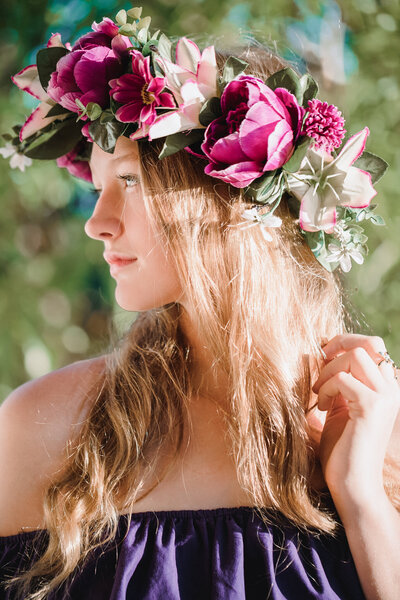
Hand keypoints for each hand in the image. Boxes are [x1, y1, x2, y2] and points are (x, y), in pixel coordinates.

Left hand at [312, 333, 399, 505]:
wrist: (353, 485)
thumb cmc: (342, 449)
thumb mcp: (340, 407)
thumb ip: (338, 381)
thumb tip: (320, 353)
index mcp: (385, 387)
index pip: (371, 346)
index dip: (343, 345)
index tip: (322, 359)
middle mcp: (391, 388)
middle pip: (366, 344)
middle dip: (336, 350)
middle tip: (318, 373)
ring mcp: (385, 396)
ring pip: (356, 355)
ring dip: (330, 370)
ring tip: (319, 394)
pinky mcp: (373, 407)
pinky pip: (344, 379)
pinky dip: (327, 388)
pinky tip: (322, 408)